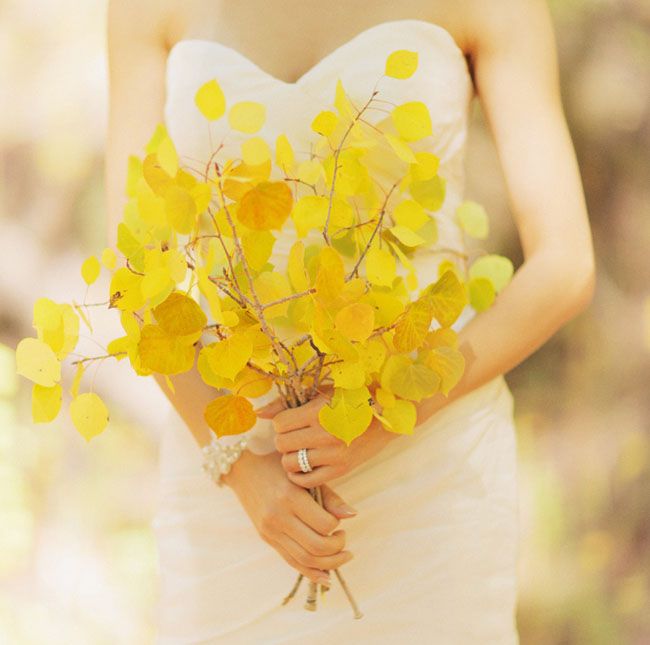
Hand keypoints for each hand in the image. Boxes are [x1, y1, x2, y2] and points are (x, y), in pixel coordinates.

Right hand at [222, 449, 355, 584]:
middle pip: (316, 547)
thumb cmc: (279, 466)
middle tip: (344, 538)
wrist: (244, 468)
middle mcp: (278, 517)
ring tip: (342, 555)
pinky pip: (291, 561)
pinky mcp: (267, 538)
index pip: (324, 525)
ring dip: (329, 564)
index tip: (340, 521)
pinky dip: (311, 572)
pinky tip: (326, 575)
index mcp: (290, 497)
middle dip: (337, 548)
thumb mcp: (305, 476)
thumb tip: (352, 515)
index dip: (338, 526)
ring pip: (304, 560)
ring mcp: (270, 531)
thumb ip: (329, 497)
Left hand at [255, 390, 397, 487]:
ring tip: (301, 450)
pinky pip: (306, 480)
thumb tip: (258, 413)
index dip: (281, 423)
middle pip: (282, 444)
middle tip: (295, 436)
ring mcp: (333, 455)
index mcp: (319, 412)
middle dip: (284, 441)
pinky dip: (300, 475)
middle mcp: (325, 434)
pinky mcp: (340, 470)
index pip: (280, 424)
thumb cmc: (350, 400)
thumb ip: (287, 403)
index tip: (290, 421)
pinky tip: (305, 465)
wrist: (385, 418)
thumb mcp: (320, 394)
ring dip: (291, 458)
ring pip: (291, 464)